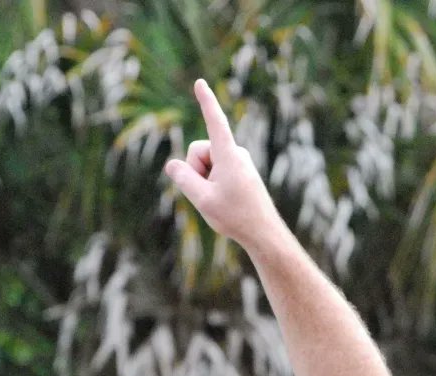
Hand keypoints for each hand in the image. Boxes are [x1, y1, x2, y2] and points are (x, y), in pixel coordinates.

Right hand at [164, 79, 285, 250]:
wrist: (263, 232)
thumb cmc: (235, 216)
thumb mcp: (202, 199)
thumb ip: (183, 179)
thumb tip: (172, 164)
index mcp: (228, 154)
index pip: (215, 121)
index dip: (206, 101)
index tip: (200, 82)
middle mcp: (236, 153)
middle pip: (198, 151)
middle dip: (195, 170)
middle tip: (210, 195)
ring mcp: (238, 162)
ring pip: (206, 163)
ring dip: (204, 180)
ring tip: (221, 200)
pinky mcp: (240, 171)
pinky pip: (215, 171)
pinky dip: (212, 185)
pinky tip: (226, 203)